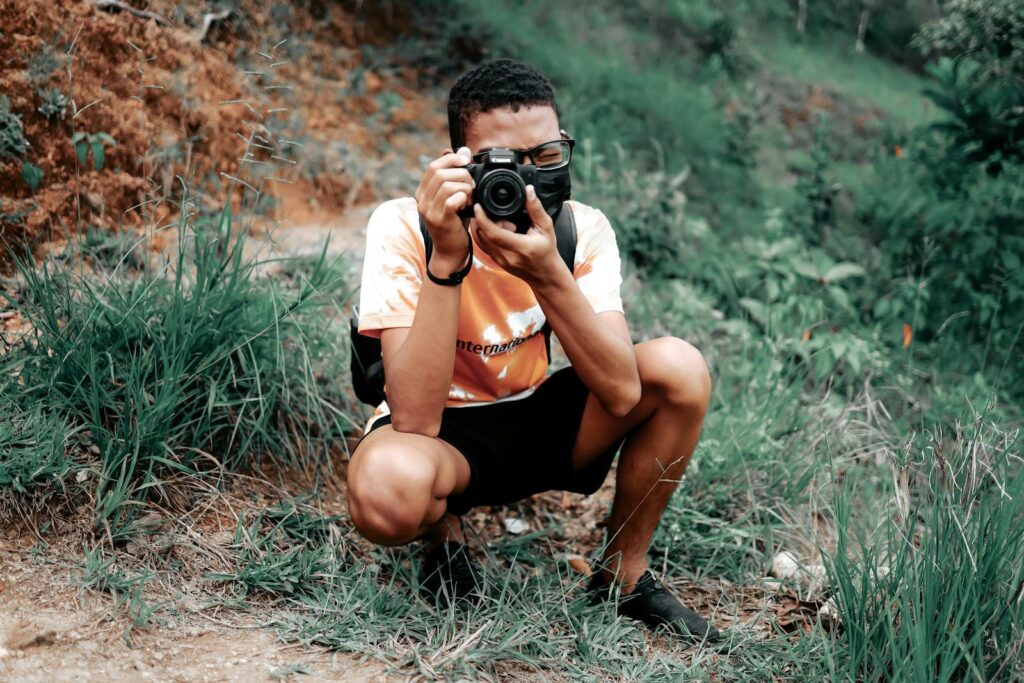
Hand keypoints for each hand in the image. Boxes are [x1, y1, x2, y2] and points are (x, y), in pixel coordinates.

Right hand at [415, 146, 474, 261]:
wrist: (451, 252)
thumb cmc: (454, 223)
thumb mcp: (453, 196)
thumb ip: (455, 175)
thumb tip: (462, 149)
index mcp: (422, 192)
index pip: (433, 166)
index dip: (451, 159)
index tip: (466, 160)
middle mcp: (422, 200)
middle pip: (440, 173)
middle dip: (462, 174)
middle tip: (472, 185)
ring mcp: (429, 211)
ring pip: (447, 184)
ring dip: (465, 187)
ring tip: (471, 197)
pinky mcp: (440, 220)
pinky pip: (452, 199)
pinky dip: (464, 198)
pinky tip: (468, 205)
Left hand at [469, 184, 563, 284]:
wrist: (544, 274)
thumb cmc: (547, 251)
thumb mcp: (546, 228)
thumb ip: (536, 209)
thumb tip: (528, 190)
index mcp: (521, 247)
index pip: (494, 233)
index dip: (483, 219)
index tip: (479, 206)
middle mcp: (507, 256)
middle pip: (483, 234)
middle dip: (484, 220)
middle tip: (497, 213)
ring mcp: (500, 261)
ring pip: (481, 240)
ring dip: (483, 227)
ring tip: (499, 221)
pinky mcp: (496, 262)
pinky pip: (483, 245)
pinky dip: (485, 233)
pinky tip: (496, 227)